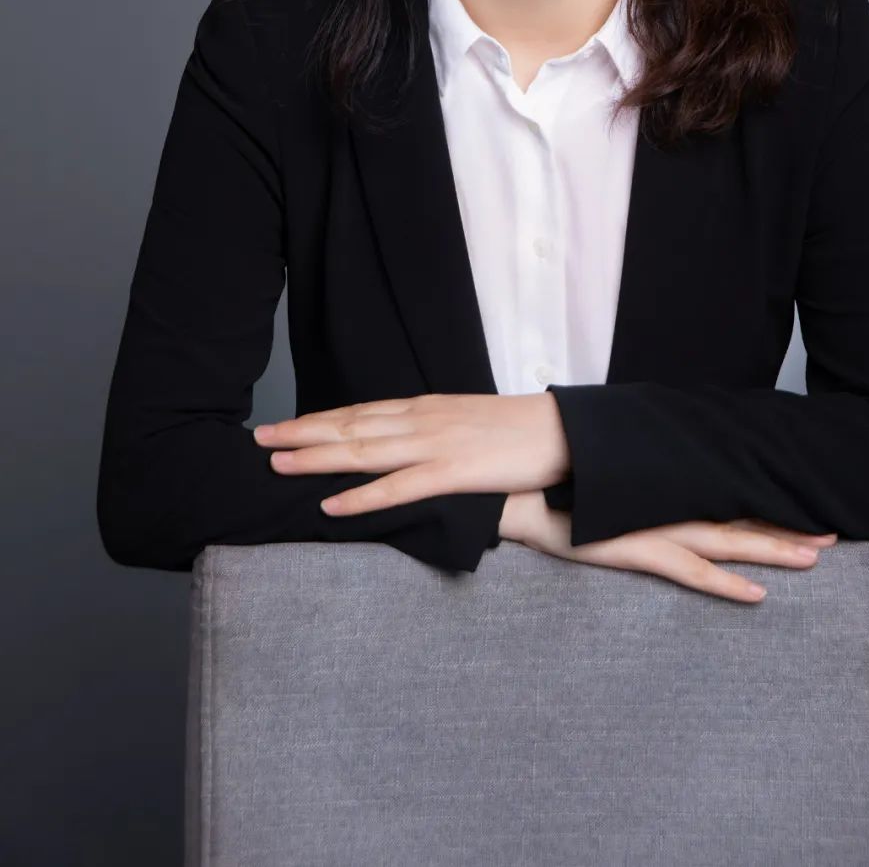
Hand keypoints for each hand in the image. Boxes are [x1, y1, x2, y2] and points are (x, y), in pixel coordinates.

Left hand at [252, 393, 570, 516]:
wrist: (562, 430)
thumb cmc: (517, 431)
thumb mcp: (465, 421)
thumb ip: (431, 430)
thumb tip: (402, 444)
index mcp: (424, 408)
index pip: (360, 411)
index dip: (318, 419)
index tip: (283, 426)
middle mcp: (421, 420)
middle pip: (350, 426)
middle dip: (301, 434)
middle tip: (260, 440)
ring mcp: (435, 445)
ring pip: (363, 451)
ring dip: (316, 459)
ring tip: (278, 466)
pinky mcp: (453, 472)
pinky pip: (398, 488)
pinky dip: (361, 497)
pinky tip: (331, 506)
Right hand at [497, 492, 837, 603]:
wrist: (521, 492)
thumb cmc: (562, 488)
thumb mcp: (611, 482)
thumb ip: (641, 482)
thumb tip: (662, 482)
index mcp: (666, 489)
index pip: (727, 496)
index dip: (767, 503)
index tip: (803, 505)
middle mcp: (669, 504)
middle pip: (740, 517)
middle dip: (787, 527)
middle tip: (833, 533)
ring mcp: (655, 527)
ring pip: (727, 541)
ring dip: (771, 549)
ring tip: (813, 556)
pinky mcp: (636, 548)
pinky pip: (691, 571)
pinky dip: (726, 584)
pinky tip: (757, 595)